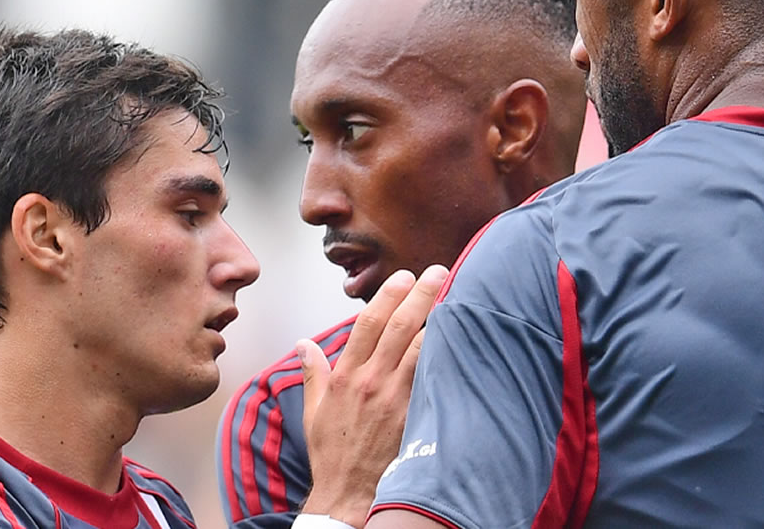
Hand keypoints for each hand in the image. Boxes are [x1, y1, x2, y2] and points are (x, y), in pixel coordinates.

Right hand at [296, 264, 448, 526]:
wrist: (347, 491)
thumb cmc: (332, 450)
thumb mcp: (313, 409)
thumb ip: (312, 372)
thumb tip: (304, 344)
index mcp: (344, 375)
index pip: (367, 323)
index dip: (387, 296)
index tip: (404, 276)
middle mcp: (368, 381)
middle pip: (397, 327)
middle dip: (419, 295)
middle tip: (437, 271)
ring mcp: (391, 397)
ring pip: (418, 347)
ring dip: (437, 318)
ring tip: (455, 294)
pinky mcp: (410, 414)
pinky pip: (430, 376)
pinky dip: (443, 354)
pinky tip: (459, 337)